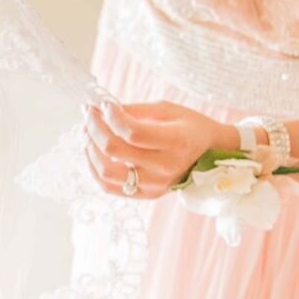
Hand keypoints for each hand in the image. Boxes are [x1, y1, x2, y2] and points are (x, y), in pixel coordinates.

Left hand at [83, 100, 237, 199]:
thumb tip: (101, 108)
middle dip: (94, 127)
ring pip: (106, 172)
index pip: (132, 132)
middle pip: (114, 150)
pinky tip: (93, 151)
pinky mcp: (147, 194)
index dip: (110, 116)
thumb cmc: (190, 126)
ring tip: (87, 132)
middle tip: (88, 113)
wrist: (211, 153)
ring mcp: (155, 185)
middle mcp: (165, 167)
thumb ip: (134, 110)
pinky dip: (94, 168)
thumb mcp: (167, 109)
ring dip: (89, 149)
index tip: (102, 104)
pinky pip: (109, 187)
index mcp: (176, 141)